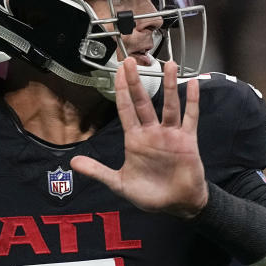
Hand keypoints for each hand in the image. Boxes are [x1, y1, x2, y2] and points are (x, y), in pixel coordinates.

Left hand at [70, 59, 207, 217]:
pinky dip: (192, 101)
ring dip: (169, 85)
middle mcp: (152, 132)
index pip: (125, 110)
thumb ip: (97, 172)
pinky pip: (190, 118)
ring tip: (169, 64)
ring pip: (168, 105)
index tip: (117, 72)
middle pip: (143, 101)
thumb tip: (72, 163)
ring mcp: (170, 134)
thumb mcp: (119, 183)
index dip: (121, 91)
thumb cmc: (149, 194)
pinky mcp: (187, 140)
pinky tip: (192, 84)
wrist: (176, 205)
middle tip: (131, 61)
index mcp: (135, 140)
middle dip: (137, 82)